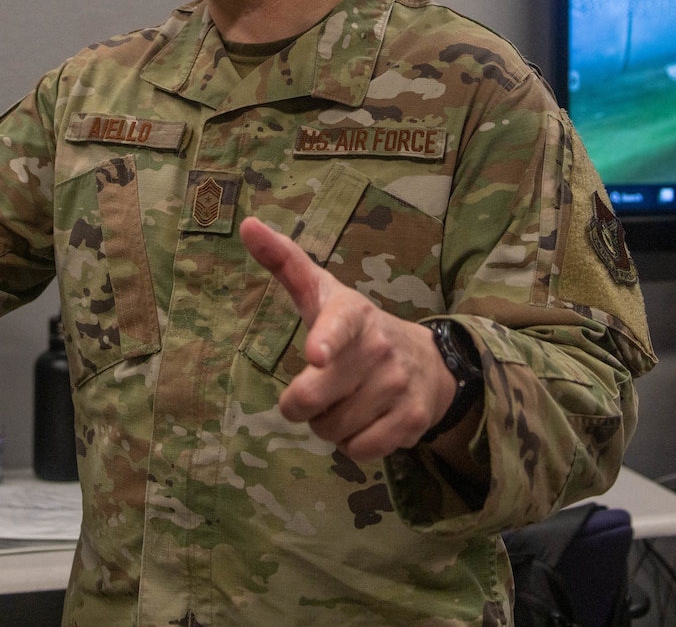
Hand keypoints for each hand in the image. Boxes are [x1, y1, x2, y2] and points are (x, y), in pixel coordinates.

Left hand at [240, 217, 460, 461]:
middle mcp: (378, 348)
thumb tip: (247, 224)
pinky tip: (366, 420)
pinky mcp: (413, 420)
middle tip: (316, 390)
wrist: (428, 360)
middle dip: (302, 405)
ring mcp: (398, 385)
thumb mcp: (322, 293)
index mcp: (352, 314)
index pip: (338, 325)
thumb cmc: (356, 327)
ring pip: (333, 430)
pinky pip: (361, 451)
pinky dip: (355, 444)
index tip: (317, 354)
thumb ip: (284, 261)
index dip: (327, 340)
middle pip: (312, 398)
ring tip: (345, 401)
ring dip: (329, 425)